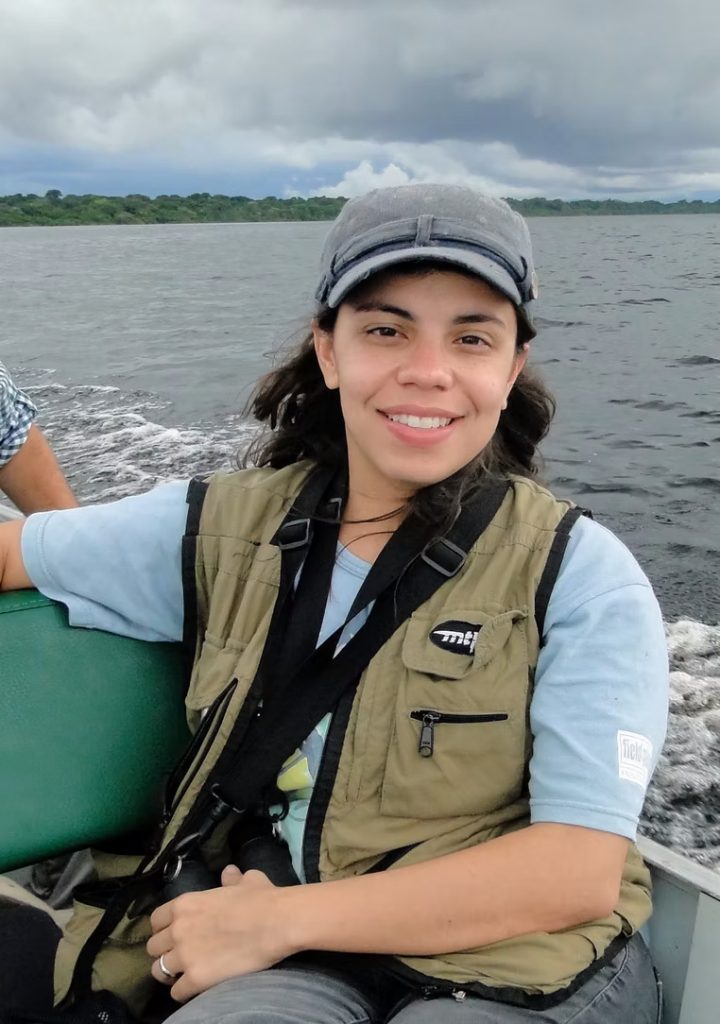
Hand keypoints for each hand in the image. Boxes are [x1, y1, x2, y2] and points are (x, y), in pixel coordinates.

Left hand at [146, 867, 289, 1002]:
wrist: (276, 922)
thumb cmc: (262, 898)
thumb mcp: (246, 880)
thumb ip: (231, 878)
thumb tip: (229, 872)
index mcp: (185, 904)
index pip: (156, 920)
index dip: (164, 928)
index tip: (175, 934)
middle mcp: (178, 929)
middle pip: (153, 947)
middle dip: (165, 951)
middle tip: (181, 955)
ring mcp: (185, 955)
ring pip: (159, 971)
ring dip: (170, 973)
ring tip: (184, 975)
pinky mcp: (196, 978)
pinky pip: (177, 992)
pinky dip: (184, 991)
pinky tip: (195, 987)